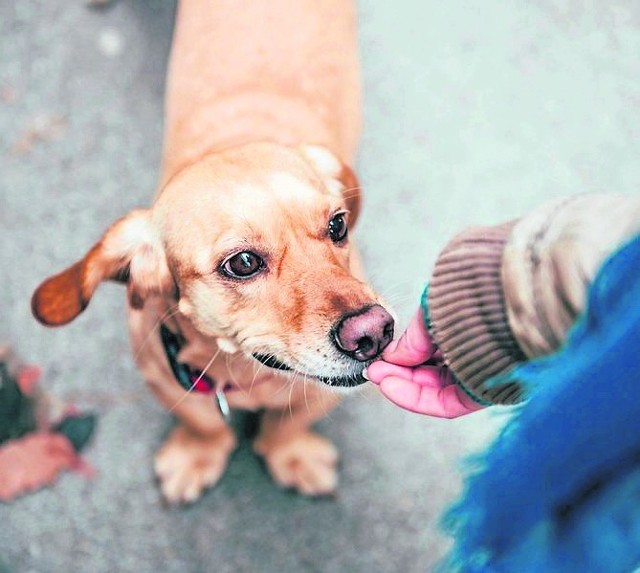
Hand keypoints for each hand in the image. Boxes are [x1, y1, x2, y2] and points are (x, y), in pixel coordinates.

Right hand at [366, 309, 483, 417]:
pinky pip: (446, 403)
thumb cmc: (475, 298)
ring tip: (378, 377)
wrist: (505, 303)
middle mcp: (473, 353)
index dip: (401, 356)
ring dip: (402, 386)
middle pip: (429, 371)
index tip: (380, 357)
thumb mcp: (433, 313)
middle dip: (397, 372)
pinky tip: (391, 386)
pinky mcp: (484, 395)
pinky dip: (416, 398)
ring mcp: (478, 374)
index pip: (429, 351)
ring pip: (434, 388)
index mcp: (464, 330)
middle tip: (373, 370)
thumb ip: (412, 338)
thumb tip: (392, 356)